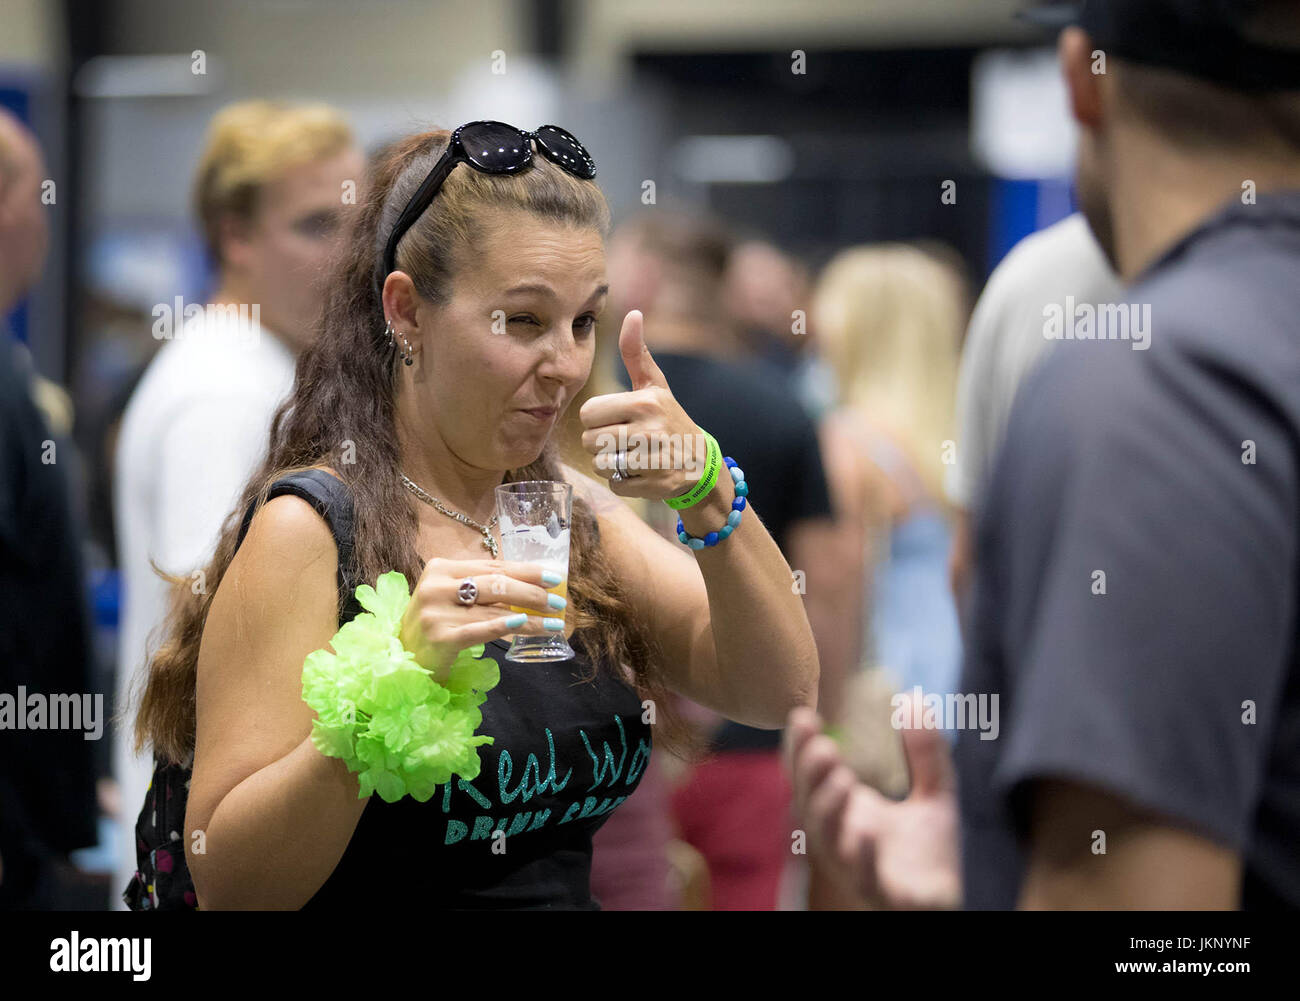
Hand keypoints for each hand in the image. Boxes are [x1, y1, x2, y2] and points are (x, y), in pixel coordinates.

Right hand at [398, 557, 564, 678]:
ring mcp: (436, 612)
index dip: (527, 571)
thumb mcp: (453, 596)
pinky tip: (526, 623)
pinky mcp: (440, 638)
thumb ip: (483, 586)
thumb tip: (533, 584)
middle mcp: (436, 586)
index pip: (493, 566)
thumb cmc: (435, 622)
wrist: (402, 657)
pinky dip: (505, 625)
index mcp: (441, 568)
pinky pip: (480, 630)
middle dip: (533, 593)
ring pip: (494, 609)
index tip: (554, 577)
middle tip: (558, 602)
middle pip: (496, 584)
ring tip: (554, 622)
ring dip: (530, 617)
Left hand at [578, 310, 704, 499]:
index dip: (596, 419)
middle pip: (589, 440)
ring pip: (599, 463)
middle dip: (599, 443)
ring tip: (630, 455)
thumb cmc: (668, 417)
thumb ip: (637, 353)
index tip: (614, 420)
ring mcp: (653, 460)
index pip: (588, 413)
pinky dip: (623, 481)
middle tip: (621, 440)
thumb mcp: (655, 385)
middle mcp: (649, 430)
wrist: (700, 462)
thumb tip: (632, 313)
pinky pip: (615, 484)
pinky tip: (640, 472)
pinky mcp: (654, 485)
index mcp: (644, 402)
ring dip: (609, 463)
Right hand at [784, 699, 961, 908]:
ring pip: (829, 839)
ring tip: (841, 777)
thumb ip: (925, 752)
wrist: (943, 907)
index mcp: (845, 810)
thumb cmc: (928, 855)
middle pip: (811, 801)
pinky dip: (859, 856)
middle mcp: (840, 836)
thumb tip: (915, 700)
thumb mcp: (934, 794)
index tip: (803, 715)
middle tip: (821, 743)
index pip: (811, 774)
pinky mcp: (881, 894)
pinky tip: (864, 832)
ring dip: (828, 807)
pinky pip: (864, 877)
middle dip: (808, 772)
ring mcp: (856, 866)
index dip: (800, 748)